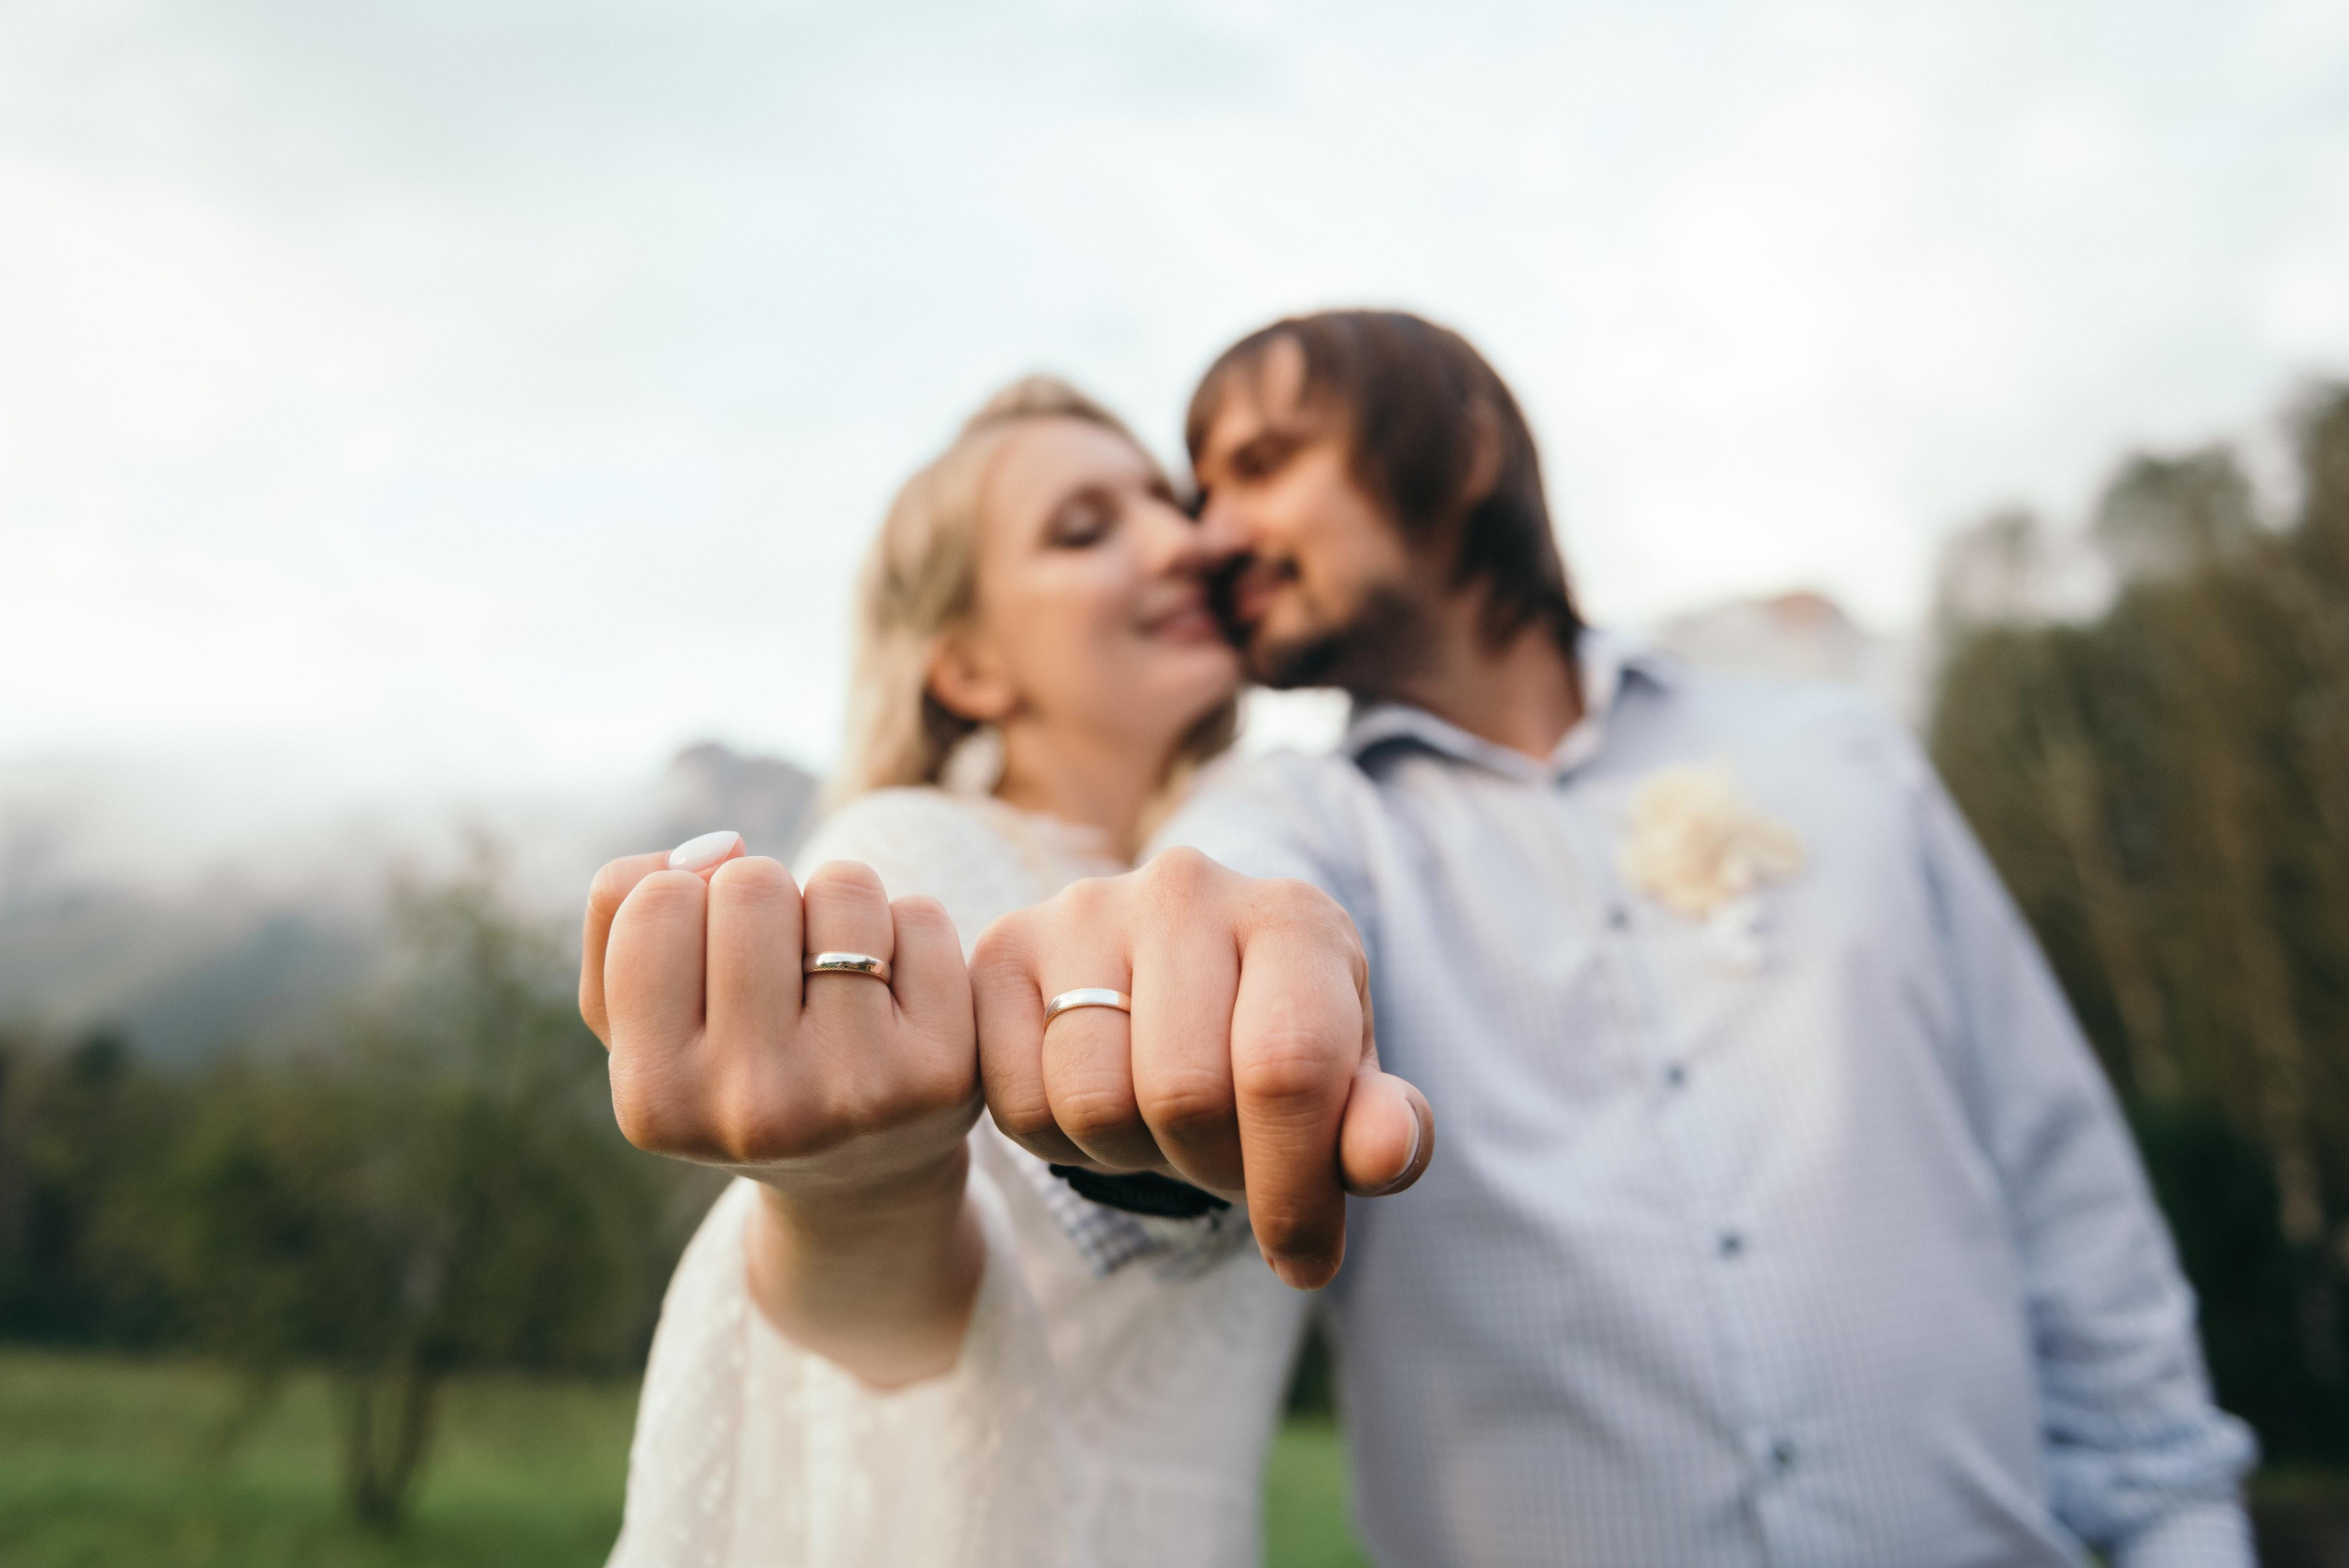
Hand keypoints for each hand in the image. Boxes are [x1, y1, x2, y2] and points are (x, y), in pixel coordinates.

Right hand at [580, 832, 981, 1197]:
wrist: (861, 1175)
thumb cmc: (731, 1068)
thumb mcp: (638, 1016)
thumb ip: (619, 913)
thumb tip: (716, 847)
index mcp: (655, 1099)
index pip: (656, 900)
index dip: (687, 899)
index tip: (706, 955)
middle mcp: (754, 1108)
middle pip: (750, 883)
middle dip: (764, 897)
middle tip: (778, 968)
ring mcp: (855, 1092)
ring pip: (842, 886)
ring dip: (837, 908)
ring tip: (833, 978)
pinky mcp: (940, 1071)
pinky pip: (920, 915)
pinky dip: (906, 931)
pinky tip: (895, 999)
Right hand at [970, 846, 1432, 1289]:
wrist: (1177, 977)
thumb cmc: (1276, 1043)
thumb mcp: (1345, 1087)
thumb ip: (1383, 1131)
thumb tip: (1385, 1158)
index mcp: (1292, 917)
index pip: (1286, 1068)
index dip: (1292, 1189)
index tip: (1304, 1259)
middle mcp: (1184, 889)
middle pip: (1183, 1095)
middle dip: (1212, 1171)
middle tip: (1226, 1166)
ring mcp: (1083, 909)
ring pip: (1091, 1103)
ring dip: (1133, 1157)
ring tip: (1162, 1125)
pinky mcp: (1004, 946)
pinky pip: (1018, 1102)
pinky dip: (1061, 1142)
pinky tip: (1100, 1101)